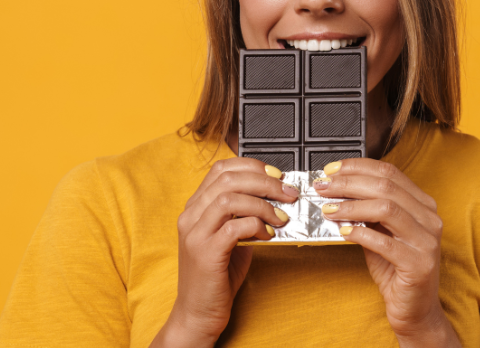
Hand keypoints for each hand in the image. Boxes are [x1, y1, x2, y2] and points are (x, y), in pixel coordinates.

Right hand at [151, 158, 298, 347]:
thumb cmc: (217, 275)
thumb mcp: (230, 237)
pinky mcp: (205, 253)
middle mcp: (190, 216)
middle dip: (264, 182)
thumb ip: (245, 215)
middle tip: (288, 193)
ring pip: (230, 199)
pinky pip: (235, 227)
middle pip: (228, 179)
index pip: (221, 169)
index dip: (252, 167)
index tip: (276, 175)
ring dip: (263, 204)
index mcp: (195, 207)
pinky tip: (268, 235)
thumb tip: (276, 198)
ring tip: (281, 217)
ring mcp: (195, 233)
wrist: (198, 312)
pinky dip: (256, 226)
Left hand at [314, 159, 460, 347]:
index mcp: (423, 205)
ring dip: (351, 206)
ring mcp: (427, 241)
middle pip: (386, 187)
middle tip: (323, 187)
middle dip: (348, 183)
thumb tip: (336, 189)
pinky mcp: (419, 264)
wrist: (414, 310)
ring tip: (328, 209)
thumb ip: (367, 211)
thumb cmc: (395, 269)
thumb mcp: (380, 232)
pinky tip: (343, 232)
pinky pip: (385, 242)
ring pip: (386, 209)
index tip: (331, 170)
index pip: (389, 172)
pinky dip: (360, 234)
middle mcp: (430, 218)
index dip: (357, 167)